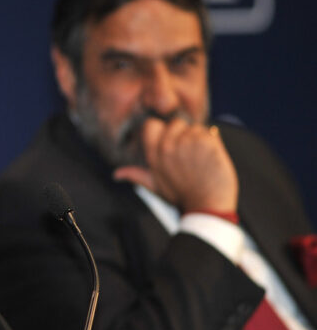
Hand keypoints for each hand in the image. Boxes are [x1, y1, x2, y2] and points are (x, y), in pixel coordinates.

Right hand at [113, 118, 238, 211]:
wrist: (208, 206)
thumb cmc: (182, 197)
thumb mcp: (155, 186)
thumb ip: (136, 175)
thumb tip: (117, 174)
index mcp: (154, 154)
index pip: (152, 125)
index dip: (162, 130)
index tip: (171, 141)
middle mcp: (167, 146)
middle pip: (176, 123)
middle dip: (185, 134)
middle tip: (190, 156)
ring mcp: (187, 143)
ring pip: (195, 128)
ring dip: (201, 140)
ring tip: (202, 160)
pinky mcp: (206, 143)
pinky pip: (210, 133)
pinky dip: (214, 143)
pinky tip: (211, 159)